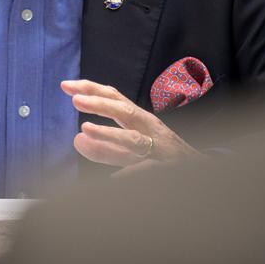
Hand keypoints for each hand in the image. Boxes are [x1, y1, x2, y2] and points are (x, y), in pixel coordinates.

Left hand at [62, 79, 200, 170]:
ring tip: (85, 129)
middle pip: (124, 111)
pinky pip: (147, 170)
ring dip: (110, 134)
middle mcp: (150, 128)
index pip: (114, 98)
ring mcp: (159, 148)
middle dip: (99, 104)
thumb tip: (77, 139)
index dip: (90, 89)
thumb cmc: (162, 155)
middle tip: (75, 100)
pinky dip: (132, 173)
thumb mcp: (134, 147)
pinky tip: (114, 179)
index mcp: (140, 119)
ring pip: (133, 139)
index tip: (66, 85)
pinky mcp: (167, 168)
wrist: (198, 169)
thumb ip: (105, 145)